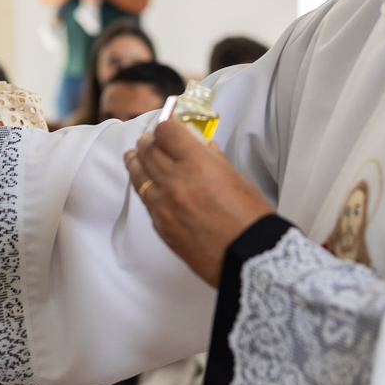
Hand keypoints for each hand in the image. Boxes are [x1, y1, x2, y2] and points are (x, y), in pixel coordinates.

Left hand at [125, 120, 274, 285]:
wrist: (248, 258)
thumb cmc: (250, 221)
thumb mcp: (237, 178)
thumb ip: (214, 159)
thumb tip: (203, 147)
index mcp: (196, 164)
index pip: (166, 132)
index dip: (167, 126)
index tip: (169, 127)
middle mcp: (175, 182)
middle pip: (148, 150)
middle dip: (149, 141)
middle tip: (150, 139)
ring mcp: (164, 205)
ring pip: (139, 174)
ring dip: (137, 161)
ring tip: (134, 155)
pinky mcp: (161, 226)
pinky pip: (145, 199)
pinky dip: (144, 187)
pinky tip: (144, 183)